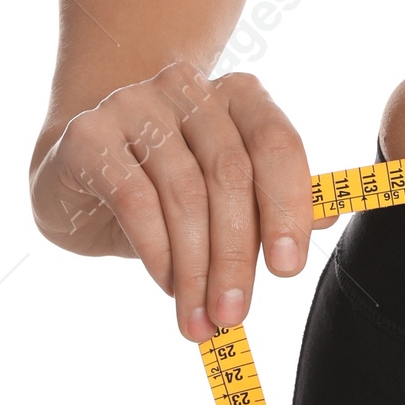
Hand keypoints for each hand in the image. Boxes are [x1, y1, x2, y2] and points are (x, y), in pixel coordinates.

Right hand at [31, 61, 332, 339]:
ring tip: (199, 315)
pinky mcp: (89, 134)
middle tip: (234, 315)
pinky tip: (167, 283)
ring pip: (184, 193)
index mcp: (238, 96)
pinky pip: (135, 198)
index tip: (287, 270)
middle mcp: (188, 88)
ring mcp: (134, 104)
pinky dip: (157, 251)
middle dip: (237, 255)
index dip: (288, 206)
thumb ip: (276, 200)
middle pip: (230, 174)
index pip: (276, 143)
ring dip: (196, 267)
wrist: (78, 173)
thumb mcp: (227, 196)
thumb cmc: (167, 186)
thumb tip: (326, 217)